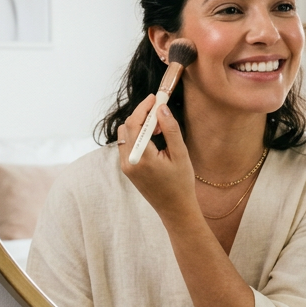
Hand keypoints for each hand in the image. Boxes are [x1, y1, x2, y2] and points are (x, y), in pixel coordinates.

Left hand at [118, 96, 197, 221]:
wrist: (175, 208)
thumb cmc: (181, 183)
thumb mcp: (180, 154)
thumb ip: (170, 129)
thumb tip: (161, 108)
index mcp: (141, 157)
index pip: (135, 123)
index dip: (143, 107)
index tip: (155, 97)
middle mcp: (128, 162)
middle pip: (127, 127)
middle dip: (142, 116)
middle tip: (160, 115)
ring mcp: (125, 166)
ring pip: (125, 135)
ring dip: (138, 126)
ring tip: (159, 130)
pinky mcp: (127, 169)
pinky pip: (126, 145)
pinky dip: (136, 137)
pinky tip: (153, 140)